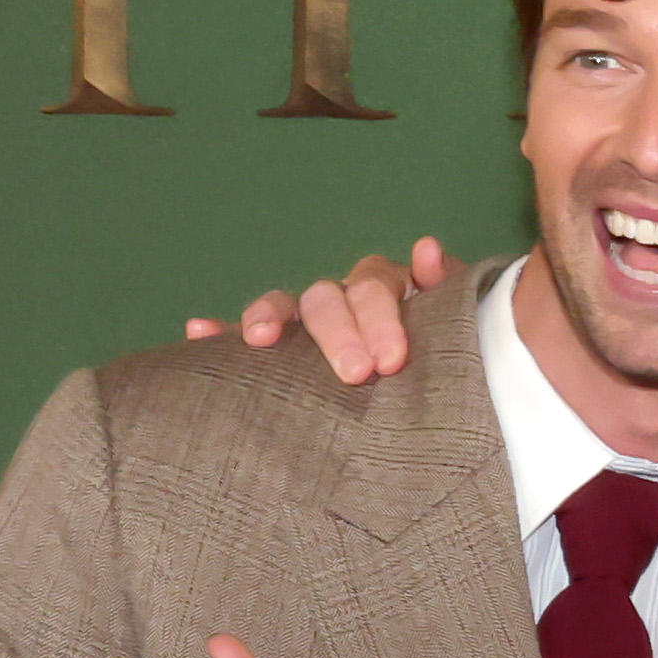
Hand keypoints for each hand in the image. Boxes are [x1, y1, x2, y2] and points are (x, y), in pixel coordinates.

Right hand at [184, 237, 447, 381]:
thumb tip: (426, 249)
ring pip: (286, 306)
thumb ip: (450, 291)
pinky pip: (243, 335)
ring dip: (270, 315)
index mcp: (389, 291)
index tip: (390, 362)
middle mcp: (345, 299)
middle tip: (355, 374)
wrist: (440, 408)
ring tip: (260, 337)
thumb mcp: (460, 330)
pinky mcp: (278, 350)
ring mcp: (309, 322)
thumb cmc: (451, 366)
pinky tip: (197, 331)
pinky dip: (219, 334)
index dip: (381, 318)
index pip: (376, 286)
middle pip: (329, 297)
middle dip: (338, 332)